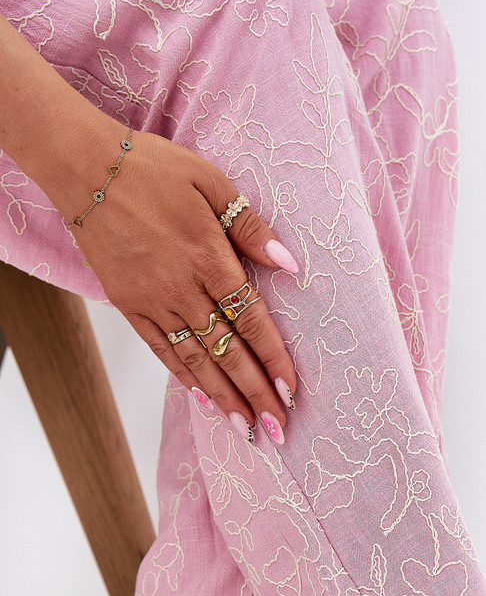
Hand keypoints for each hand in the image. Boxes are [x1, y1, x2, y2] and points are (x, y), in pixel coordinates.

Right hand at [72, 123, 298, 441]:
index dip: (272, 358)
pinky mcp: (128, 304)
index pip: (250, 318)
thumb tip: (289, 264)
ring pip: (195, 359)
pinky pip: (161, 349)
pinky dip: (184, 376)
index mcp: (208, 256)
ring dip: (223, 397)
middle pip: (226, 351)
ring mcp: (152, 299)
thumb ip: (250, 227)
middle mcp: (181, 287)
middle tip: (276, 428)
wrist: (85, 167)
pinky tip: (204, 398)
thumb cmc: (153, 168)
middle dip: (254, 394)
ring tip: (245, 428)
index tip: (290, 390)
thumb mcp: (212, 182)